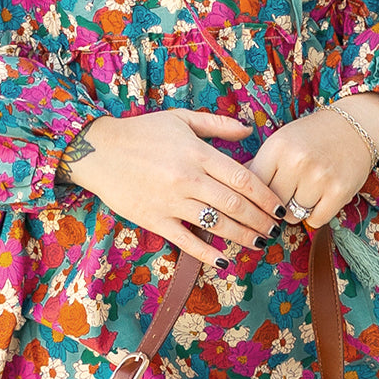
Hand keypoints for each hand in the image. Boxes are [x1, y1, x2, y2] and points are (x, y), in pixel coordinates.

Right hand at [63, 110, 285, 265]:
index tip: (279, 207)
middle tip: (275, 230)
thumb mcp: (180, 119)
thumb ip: (217, 125)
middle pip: (234, 204)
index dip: (266, 196)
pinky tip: (224, 260)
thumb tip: (250, 129)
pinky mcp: (154, 219)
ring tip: (259, 243)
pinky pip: (185, 240)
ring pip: (216, 224)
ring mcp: (171, 201)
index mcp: (197, 153)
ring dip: (242, 236)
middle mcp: (187, 179)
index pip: (242, 178)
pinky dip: (206, 253)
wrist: (98, 150)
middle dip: (260, 220)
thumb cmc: (141, 132)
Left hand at [246, 108, 375, 227]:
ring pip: (293, 215)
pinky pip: (315, 220)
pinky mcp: (339, 192)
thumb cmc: (311, 137)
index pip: (253, 186)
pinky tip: (320, 198)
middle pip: (272, 204)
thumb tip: (232, 192)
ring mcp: (320, 177)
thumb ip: (259, 166)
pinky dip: (316, 215)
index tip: (259, 198)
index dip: (255, 195)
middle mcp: (297, 161)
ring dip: (296, 210)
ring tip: (304, 192)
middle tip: (286, 195)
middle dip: (275, 205)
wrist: (355, 127)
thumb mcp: (281, 142)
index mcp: (278, 146)